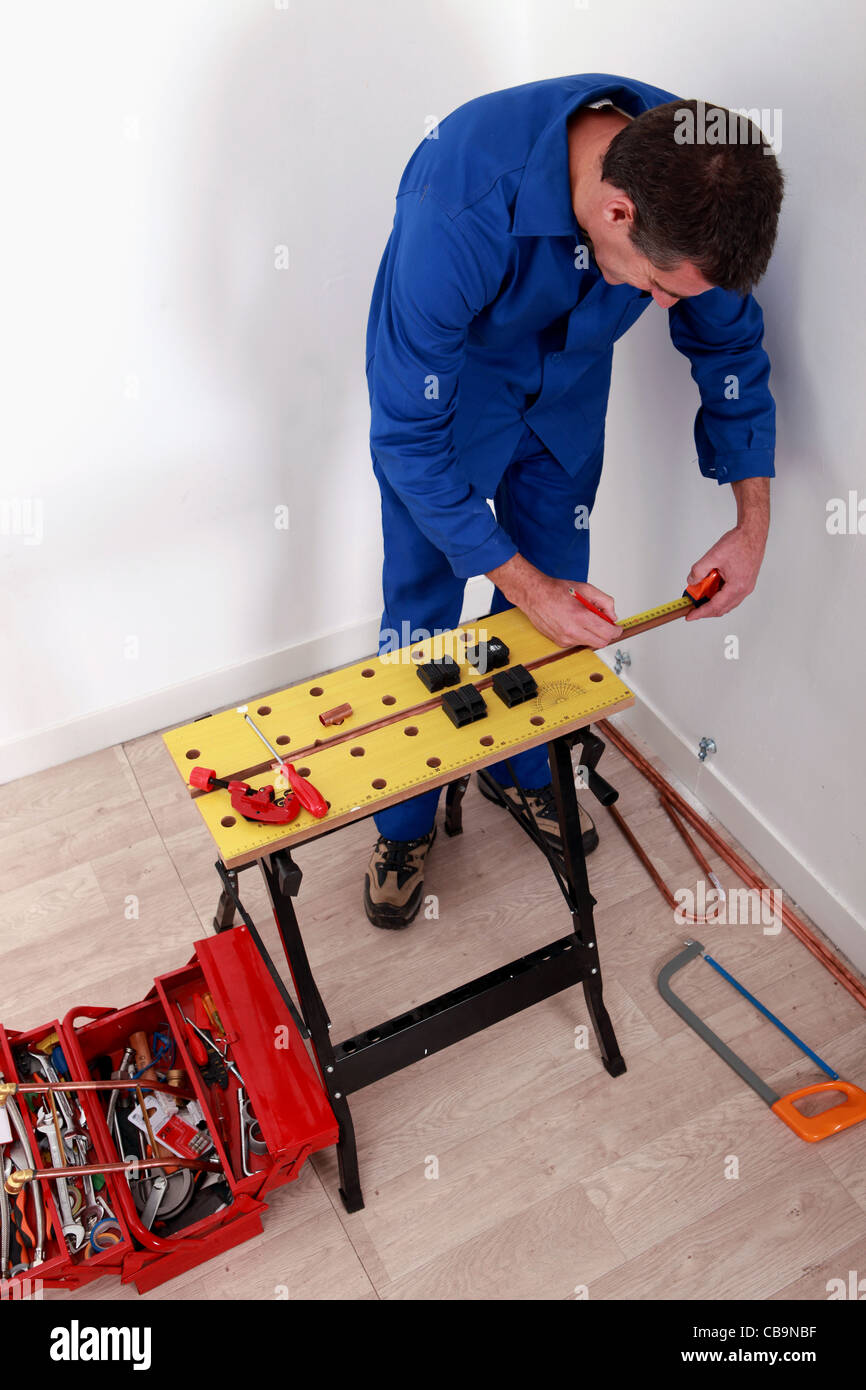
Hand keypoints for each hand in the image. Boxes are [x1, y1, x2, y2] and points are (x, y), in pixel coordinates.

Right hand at [487, 555, 621, 647]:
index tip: (617, 628)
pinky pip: (577, 643)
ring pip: (589, 643)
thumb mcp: (586, 589)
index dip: (616, 631)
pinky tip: (575, 623)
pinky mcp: (559, 642)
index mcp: (580, 617)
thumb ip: (604, 602)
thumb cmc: (556, 591)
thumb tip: (612, 616)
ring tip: (586, 620)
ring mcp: (565, 639)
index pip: (607, 633)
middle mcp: (572, 631)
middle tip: (605, 625)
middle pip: (601, 642)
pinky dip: (581, 635)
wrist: (534, 595)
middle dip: (606, 634)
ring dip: (593, 634)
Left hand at [685, 525, 766, 619]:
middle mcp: (744, 590)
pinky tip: (711, 590)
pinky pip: (731, 596)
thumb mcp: (713, 556)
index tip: (690, 616)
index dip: (700, 613)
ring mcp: (746, 587)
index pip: (715, 606)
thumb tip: (692, 582)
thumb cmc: (739, 543)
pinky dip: (720, 596)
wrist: (753, 534)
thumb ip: (699, 570)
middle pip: (722, 608)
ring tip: (699, 598)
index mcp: (737, 586)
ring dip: (713, 603)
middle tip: (692, 608)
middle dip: (705, 610)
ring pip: (727, 603)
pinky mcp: (746, 582)